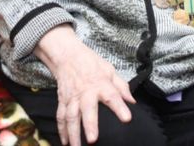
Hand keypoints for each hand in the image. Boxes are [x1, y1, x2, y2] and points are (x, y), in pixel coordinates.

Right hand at [35, 25, 135, 144]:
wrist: (68, 56)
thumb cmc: (90, 63)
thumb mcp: (110, 70)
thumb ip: (122, 87)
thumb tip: (132, 101)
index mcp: (101, 84)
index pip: (112, 96)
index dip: (120, 107)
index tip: (126, 118)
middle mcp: (86, 92)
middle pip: (87, 110)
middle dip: (89, 125)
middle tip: (93, 140)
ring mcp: (72, 98)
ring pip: (71, 117)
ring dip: (73, 134)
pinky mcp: (62, 101)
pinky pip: (60, 117)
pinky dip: (61, 130)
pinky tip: (65, 142)